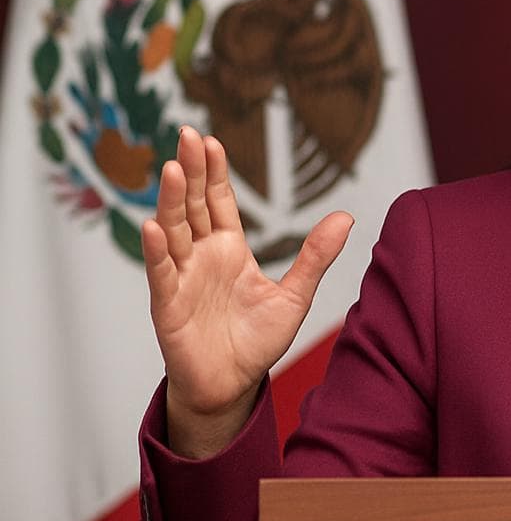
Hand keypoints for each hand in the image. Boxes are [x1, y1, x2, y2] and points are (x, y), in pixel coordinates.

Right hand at [143, 128, 352, 458]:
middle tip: (186, 135)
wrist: (233, 385)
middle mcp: (202, 257)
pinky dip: (157, 250)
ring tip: (170, 168)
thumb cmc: (257, 340)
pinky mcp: (169, 305)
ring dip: (170, 201)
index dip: (213, 173)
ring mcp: (183, 278)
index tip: (210, 140)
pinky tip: (154, 226)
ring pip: (174, 231)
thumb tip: (346, 217)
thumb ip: (315, 256)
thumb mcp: (295, 294)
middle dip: (190, 172)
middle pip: (193, 206)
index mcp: (230, 249)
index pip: (219, 202)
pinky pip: (161, 273)